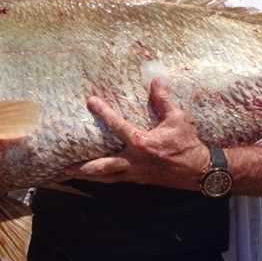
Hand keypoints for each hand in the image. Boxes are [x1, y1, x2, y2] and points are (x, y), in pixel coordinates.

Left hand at [69, 79, 209, 190]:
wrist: (200, 172)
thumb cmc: (188, 144)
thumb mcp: (179, 119)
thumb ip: (164, 100)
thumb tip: (155, 80)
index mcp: (142, 143)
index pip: (117, 125)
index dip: (103, 112)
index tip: (90, 101)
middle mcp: (134, 161)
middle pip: (101, 166)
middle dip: (81, 167)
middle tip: (61, 166)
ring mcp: (135, 173)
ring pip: (105, 177)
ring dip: (86, 176)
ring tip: (68, 174)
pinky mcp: (139, 180)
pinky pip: (115, 180)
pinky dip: (101, 179)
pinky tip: (92, 177)